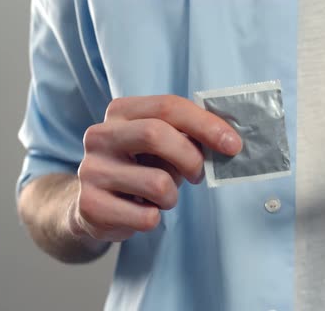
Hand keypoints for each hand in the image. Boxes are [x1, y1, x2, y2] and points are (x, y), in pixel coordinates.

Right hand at [71, 95, 241, 241]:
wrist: (95, 206)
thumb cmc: (139, 168)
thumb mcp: (160, 145)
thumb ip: (187, 135)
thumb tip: (228, 140)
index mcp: (121, 111)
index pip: (168, 106)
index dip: (205, 124)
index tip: (233, 145)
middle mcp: (100, 135)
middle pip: (156, 134)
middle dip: (191, 159)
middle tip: (199, 175)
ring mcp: (91, 170)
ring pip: (157, 183)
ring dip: (172, 196)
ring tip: (161, 196)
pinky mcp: (90, 205)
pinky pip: (146, 217)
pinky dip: (154, 218)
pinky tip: (141, 211)